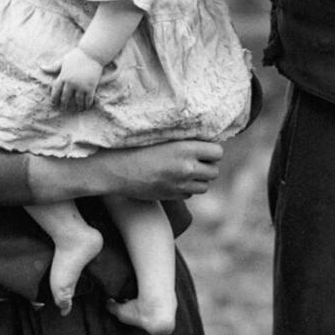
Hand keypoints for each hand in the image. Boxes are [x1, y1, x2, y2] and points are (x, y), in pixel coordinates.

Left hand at [47, 47, 103, 110]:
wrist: (93, 53)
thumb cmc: (77, 55)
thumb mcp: (63, 60)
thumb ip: (53, 67)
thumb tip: (41, 67)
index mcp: (63, 76)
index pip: (56, 91)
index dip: (54, 98)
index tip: (54, 103)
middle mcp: (71, 83)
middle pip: (65, 98)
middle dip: (64, 105)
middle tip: (63, 109)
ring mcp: (81, 86)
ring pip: (77, 100)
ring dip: (77, 106)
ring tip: (78, 109)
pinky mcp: (90, 87)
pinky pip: (88, 99)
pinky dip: (87, 104)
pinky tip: (86, 106)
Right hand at [101, 139, 223, 199]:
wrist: (116, 169)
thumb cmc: (136, 147)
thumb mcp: (163, 138)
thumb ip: (184, 140)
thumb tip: (203, 141)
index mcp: (186, 149)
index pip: (218, 152)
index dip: (212, 151)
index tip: (204, 149)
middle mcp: (187, 168)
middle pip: (214, 171)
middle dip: (208, 166)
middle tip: (196, 161)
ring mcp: (180, 185)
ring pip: (205, 186)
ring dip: (199, 179)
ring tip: (186, 171)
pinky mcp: (173, 196)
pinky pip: (190, 194)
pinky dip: (187, 188)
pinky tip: (175, 180)